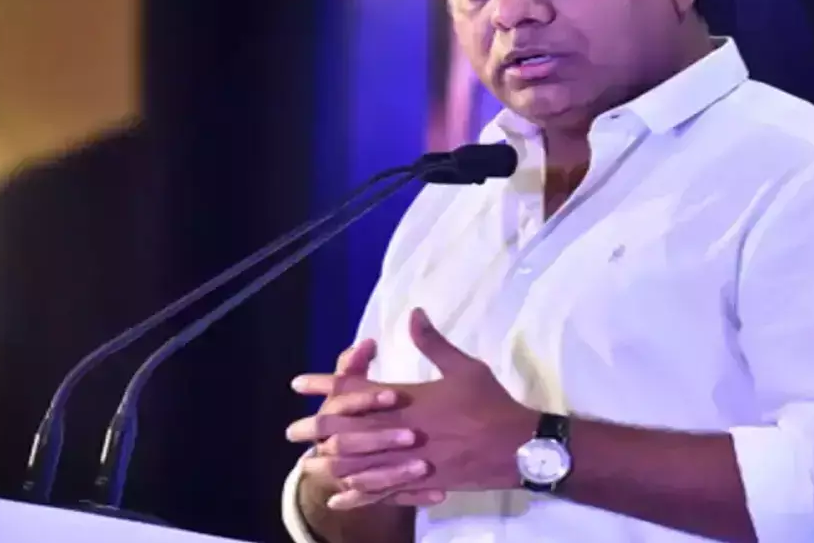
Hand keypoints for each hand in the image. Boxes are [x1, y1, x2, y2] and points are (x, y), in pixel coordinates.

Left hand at [287, 308, 537, 508]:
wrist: (521, 447)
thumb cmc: (492, 403)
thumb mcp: (464, 367)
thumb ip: (433, 343)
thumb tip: (414, 313)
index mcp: (409, 399)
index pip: (357, 390)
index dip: (326, 385)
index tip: (300, 384)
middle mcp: (402, 431)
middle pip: (349, 430)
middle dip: (318, 429)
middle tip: (292, 431)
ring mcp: (410, 461)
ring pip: (360, 464)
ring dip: (331, 463)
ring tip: (306, 465)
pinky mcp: (422, 482)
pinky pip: (382, 491)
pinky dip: (358, 496)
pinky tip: (339, 500)